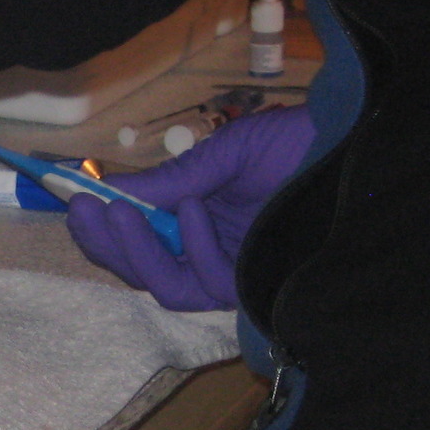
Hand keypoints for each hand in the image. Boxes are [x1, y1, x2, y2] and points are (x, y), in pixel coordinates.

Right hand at [66, 103, 314, 310]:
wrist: (357, 149)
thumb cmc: (300, 145)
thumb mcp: (223, 154)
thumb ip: (169, 180)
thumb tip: (107, 192)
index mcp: (199, 217)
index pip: (140, 235)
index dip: (103, 224)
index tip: (72, 200)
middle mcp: (210, 250)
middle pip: (140, 266)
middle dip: (105, 243)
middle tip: (81, 212)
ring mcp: (231, 270)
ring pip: (163, 285)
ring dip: (133, 253)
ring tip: (116, 214)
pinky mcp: (252, 285)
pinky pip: (203, 282)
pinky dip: (192, 246)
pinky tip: (193, 208)